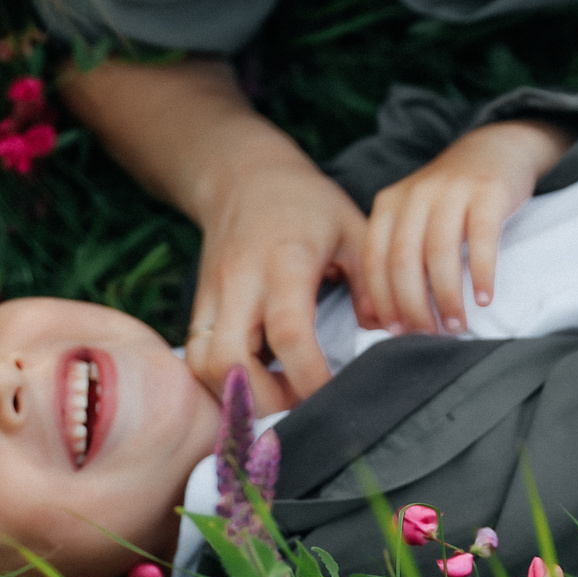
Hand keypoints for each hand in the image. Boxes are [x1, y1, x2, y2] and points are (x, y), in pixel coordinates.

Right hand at [182, 166, 370, 413]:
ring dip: (237, 394)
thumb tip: (380, 330)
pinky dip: (222, 381)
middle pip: (227, 363)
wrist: (243, 176)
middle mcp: (239, 284)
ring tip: (279, 391)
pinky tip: (255, 378)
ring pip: (202, 367)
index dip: (309, 377)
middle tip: (300, 399)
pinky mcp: (198, 308)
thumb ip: (371, 279)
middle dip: (263, 399)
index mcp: (284, 263)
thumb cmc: (304, 203)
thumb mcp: (352, 227)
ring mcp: (211, 297)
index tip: (334, 394)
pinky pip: (197, 359)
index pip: (289, 333)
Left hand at [361, 119, 572, 335]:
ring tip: (456, 326)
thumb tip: (378, 316)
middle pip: (404, 260)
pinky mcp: (488, 192)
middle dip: (413, 306)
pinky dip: (482, 274)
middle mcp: (416, 194)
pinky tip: (484, 298)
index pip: (376, 259)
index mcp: (389, 202)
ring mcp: (452, 190)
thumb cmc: (451, 197)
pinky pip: (482, 239)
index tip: (395, 331)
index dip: (382, 300)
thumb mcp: (414, 215)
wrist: (495, 149)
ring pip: (440, 253)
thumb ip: (395, 255)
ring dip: (447, 297)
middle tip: (426, 336)